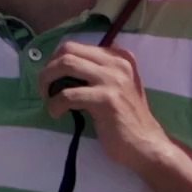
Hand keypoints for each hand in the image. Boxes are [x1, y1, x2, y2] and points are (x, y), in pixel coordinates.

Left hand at [40, 41, 174, 172]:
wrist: (146, 145)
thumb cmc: (125, 118)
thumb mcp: (114, 86)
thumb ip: (94, 71)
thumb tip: (57, 66)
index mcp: (118, 57)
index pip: (74, 46)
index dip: (55, 60)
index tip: (52, 78)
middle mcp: (117, 63)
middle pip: (67, 51)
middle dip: (48, 68)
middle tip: (45, 88)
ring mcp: (113, 80)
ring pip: (66, 65)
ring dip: (47, 82)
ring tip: (48, 99)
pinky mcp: (107, 99)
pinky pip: (68, 94)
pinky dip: (55, 104)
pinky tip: (56, 113)